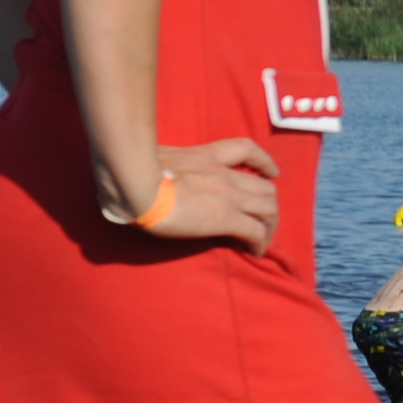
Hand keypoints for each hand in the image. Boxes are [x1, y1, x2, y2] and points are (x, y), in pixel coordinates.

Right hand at [97, 138, 277, 252]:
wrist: (134, 182)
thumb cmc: (131, 171)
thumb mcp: (153, 159)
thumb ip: (162, 165)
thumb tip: (145, 176)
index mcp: (205, 156)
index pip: (245, 149)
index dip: (264, 162)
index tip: (271, 172)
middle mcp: (223, 173)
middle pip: (265, 187)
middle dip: (269, 205)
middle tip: (262, 221)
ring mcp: (227, 194)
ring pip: (269, 208)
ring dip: (270, 225)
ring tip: (261, 240)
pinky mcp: (225, 218)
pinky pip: (255, 232)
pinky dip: (260, 243)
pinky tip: (255, 252)